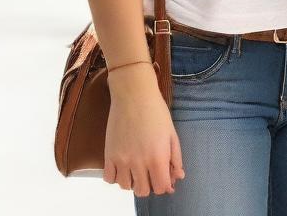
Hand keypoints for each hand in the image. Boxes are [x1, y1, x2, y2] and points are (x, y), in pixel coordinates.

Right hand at [104, 67, 183, 195]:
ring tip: (136, 167)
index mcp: (157, 158)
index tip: (163, 175)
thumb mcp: (172, 133)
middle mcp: (139, 163)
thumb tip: (177, 178)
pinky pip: (109, 179)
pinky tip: (123, 165)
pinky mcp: (108, 155)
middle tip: (150, 171)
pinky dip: (116, 177)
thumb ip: (175, 158)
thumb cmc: (156, 111)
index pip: (160, 188)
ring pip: (125, 187)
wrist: (134, 95)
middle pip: (142, 191)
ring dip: (132, 181)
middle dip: (149, 184)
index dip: (164, 184)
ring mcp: (121, 160)